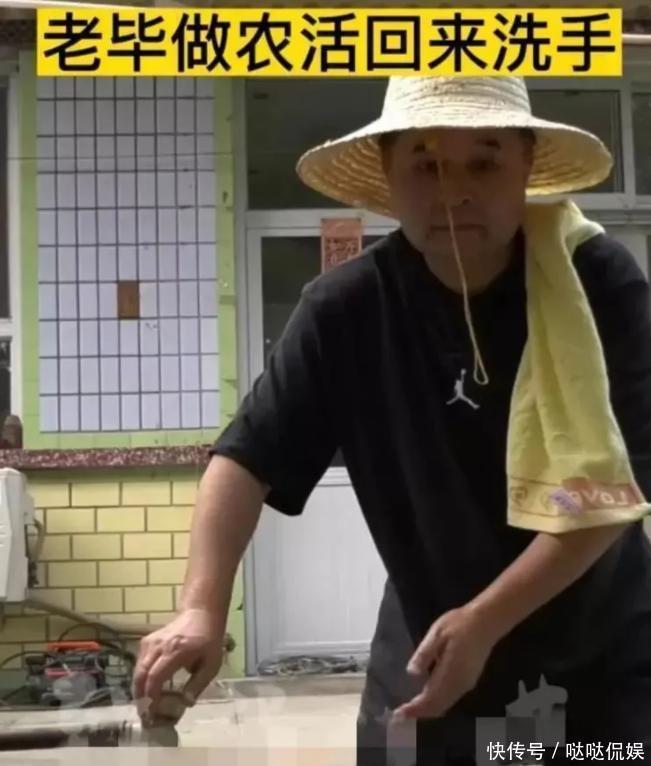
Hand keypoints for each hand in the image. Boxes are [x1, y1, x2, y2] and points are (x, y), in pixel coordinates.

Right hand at [133, 608, 224, 723]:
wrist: (200, 615)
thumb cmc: (208, 641)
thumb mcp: (212, 664)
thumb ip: (197, 685)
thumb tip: (184, 704)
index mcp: (176, 651)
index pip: (155, 676)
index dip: (151, 696)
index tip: (152, 712)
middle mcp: (159, 646)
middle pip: (141, 674)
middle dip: (140, 697)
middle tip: (145, 715)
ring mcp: (151, 642)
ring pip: (137, 670)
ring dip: (139, 690)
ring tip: (146, 706)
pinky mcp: (147, 641)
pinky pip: (139, 663)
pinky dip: (140, 679)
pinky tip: (147, 690)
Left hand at [393, 604, 496, 720]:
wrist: (486, 622)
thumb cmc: (459, 624)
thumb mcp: (437, 633)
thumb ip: (424, 654)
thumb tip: (411, 673)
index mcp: (450, 673)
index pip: (430, 699)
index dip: (414, 709)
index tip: (398, 715)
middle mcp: (459, 684)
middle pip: (437, 707)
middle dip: (419, 713)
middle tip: (400, 715)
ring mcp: (466, 684)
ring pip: (444, 705)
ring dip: (427, 710)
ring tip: (410, 708)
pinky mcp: (469, 681)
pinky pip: (450, 699)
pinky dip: (436, 703)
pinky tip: (426, 696)